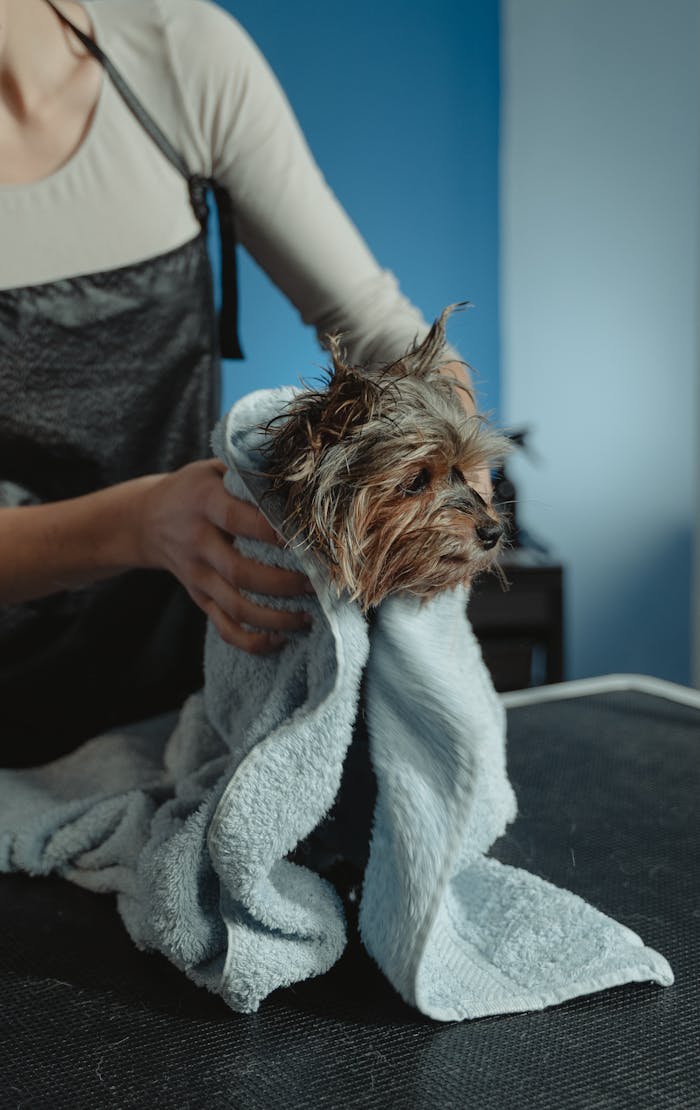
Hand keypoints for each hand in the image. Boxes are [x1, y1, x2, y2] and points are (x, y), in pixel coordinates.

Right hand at [137, 460, 311, 652]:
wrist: (145, 520)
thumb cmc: (195, 489)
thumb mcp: (213, 469)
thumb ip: (248, 473)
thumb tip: (298, 477)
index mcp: (203, 503)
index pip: (237, 519)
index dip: (270, 531)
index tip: (306, 540)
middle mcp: (197, 542)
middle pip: (239, 572)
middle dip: (283, 583)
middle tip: (317, 584)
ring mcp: (197, 575)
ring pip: (236, 607)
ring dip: (275, 618)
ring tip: (308, 617)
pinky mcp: (198, 598)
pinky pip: (224, 627)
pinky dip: (252, 641)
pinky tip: (280, 640)